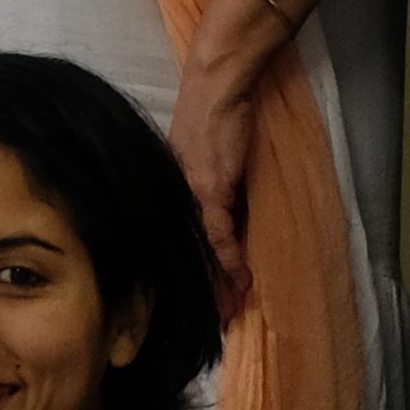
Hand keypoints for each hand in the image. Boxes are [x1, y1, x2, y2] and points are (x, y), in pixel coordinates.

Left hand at [167, 51, 258, 313]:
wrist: (216, 87)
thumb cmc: (211, 118)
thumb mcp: (201, 162)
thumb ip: (210, 195)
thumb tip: (224, 228)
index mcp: (169, 194)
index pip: (176, 243)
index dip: (188, 274)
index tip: (197, 301)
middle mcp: (173, 198)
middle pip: (184, 253)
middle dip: (200, 289)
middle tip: (213, 322)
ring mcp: (189, 195)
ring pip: (200, 251)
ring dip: (218, 283)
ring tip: (230, 311)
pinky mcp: (209, 189)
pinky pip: (218, 235)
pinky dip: (230, 259)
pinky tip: (240, 280)